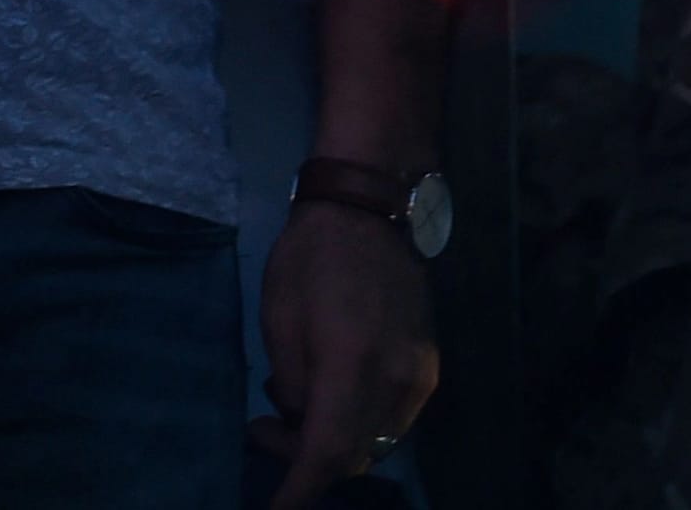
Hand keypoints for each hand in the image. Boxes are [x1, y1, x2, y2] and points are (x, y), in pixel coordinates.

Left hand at [254, 198, 438, 508]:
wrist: (369, 209)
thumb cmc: (310, 257)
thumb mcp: (279, 319)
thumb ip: (296, 386)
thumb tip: (304, 426)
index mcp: (351, 364)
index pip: (327, 453)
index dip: (299, 491)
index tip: (275, 509)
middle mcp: (395, 379)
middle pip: (353, 456)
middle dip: (305, 461)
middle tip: (263, 428)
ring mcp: (418, 376)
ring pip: (374, 442)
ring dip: (331, 440)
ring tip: (293, 403)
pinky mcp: (427, 367)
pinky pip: (390, 419)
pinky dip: (356, 421)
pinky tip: (328, 389)